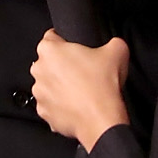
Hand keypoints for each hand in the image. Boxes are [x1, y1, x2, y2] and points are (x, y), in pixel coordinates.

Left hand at [29, 32, 130, 148]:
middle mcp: (39, 70)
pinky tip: (77, 104)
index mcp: (50, 50)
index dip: (66, 41)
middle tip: (83, 70)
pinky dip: (61, 104)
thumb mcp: (117, 51)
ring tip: (81, 90)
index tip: (73, 47)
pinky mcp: (44, 112)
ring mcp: (39, 93)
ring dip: (61, 86)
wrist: (101, 120)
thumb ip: (112, 42)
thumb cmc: (102, 86)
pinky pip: (51, 104)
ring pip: (49, 84)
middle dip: (63, 65)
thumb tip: (114, 45)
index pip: (52, 37)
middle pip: (49, 62)